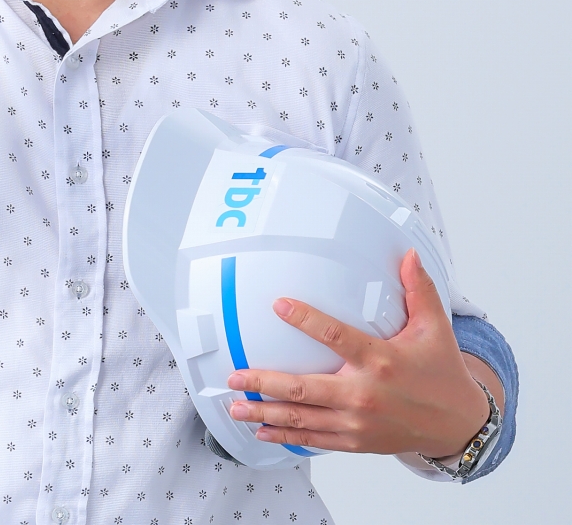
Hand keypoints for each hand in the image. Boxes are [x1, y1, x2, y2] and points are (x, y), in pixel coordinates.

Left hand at [227, 249, 490, 458]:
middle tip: (235, 375)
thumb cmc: (442, 373)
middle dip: (264, 382)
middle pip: (304, 389)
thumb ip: (419, 289)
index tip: (279, 305)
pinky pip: (315, 439)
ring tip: (236, 406)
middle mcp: (364, 394)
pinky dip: (287, 436)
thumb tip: (408, 253)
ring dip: (266, 413)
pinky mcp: (356, 441)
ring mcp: (357, 422)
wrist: (459, 425)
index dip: (305, 319)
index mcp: (380, 361)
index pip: (335, 336)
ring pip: (303, 419)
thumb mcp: (435, 328)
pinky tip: (263, 430)